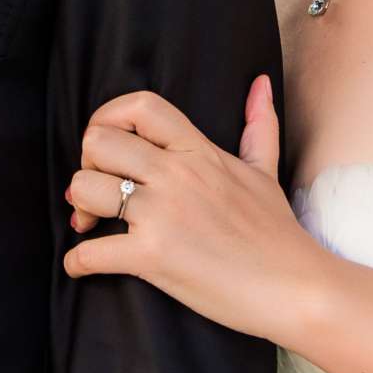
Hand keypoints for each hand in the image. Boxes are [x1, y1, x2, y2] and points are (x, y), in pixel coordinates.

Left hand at [62, 75, 330, 343]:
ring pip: (85, 188)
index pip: (139, 107)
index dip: (108, 118)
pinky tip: (83, 267)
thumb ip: (259, 125)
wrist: (295, 288)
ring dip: (79, 208)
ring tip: (91, 224)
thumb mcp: (265, 171)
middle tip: (97, 190)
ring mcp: (162, 215)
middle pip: (98, 142)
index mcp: (198, 151)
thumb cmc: (277, 234)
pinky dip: (77, 262)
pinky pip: (91, 252)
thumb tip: (261, 84)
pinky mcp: (153, 257)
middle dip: (86, 165)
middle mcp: (176, 175)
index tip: (107, 146)